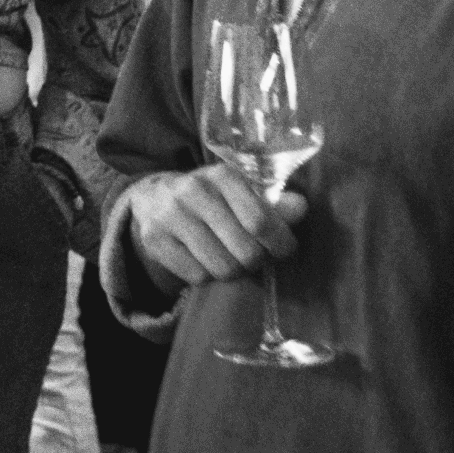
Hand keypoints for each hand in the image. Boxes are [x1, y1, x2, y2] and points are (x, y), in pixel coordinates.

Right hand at [124, 165, 307, 296]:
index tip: (282, 249)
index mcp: (222, 176)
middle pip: (246, 253)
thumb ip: (274, 204)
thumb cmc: (211, 199)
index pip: (261, 221)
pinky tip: (200, 257)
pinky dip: (205, 275)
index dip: (280, 244)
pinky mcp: (154, 239)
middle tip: (248, 254)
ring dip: (230, 271)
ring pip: (223, 269)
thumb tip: (301, 207)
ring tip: (224, 256)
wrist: (152, 198)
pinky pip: (197, 277)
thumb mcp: (241, 193)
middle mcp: (194, 191)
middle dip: (254, 261)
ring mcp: (170, 215)